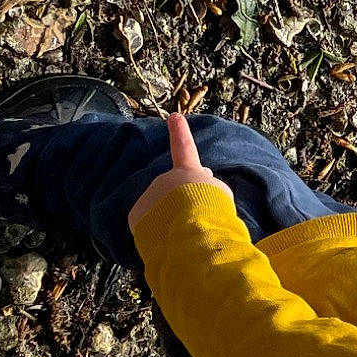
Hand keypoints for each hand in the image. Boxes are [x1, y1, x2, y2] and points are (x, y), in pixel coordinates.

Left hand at [127, 114, 231, 231]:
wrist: (189, 228)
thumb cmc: (210, 208)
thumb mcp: (220, 193)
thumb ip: (207, 187)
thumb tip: (197, 189)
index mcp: (187, 171)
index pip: (184, 147)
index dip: (180, 132)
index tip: (175, 116)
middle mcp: (164, 180)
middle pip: (174, 190)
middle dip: (183, 201)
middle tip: (198, 216)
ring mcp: (148, 197)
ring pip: (160, 209)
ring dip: (171, 219)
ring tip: (185, 231)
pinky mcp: (136, 217)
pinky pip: (149, 224)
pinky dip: (157, 231)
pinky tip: (169, 239)